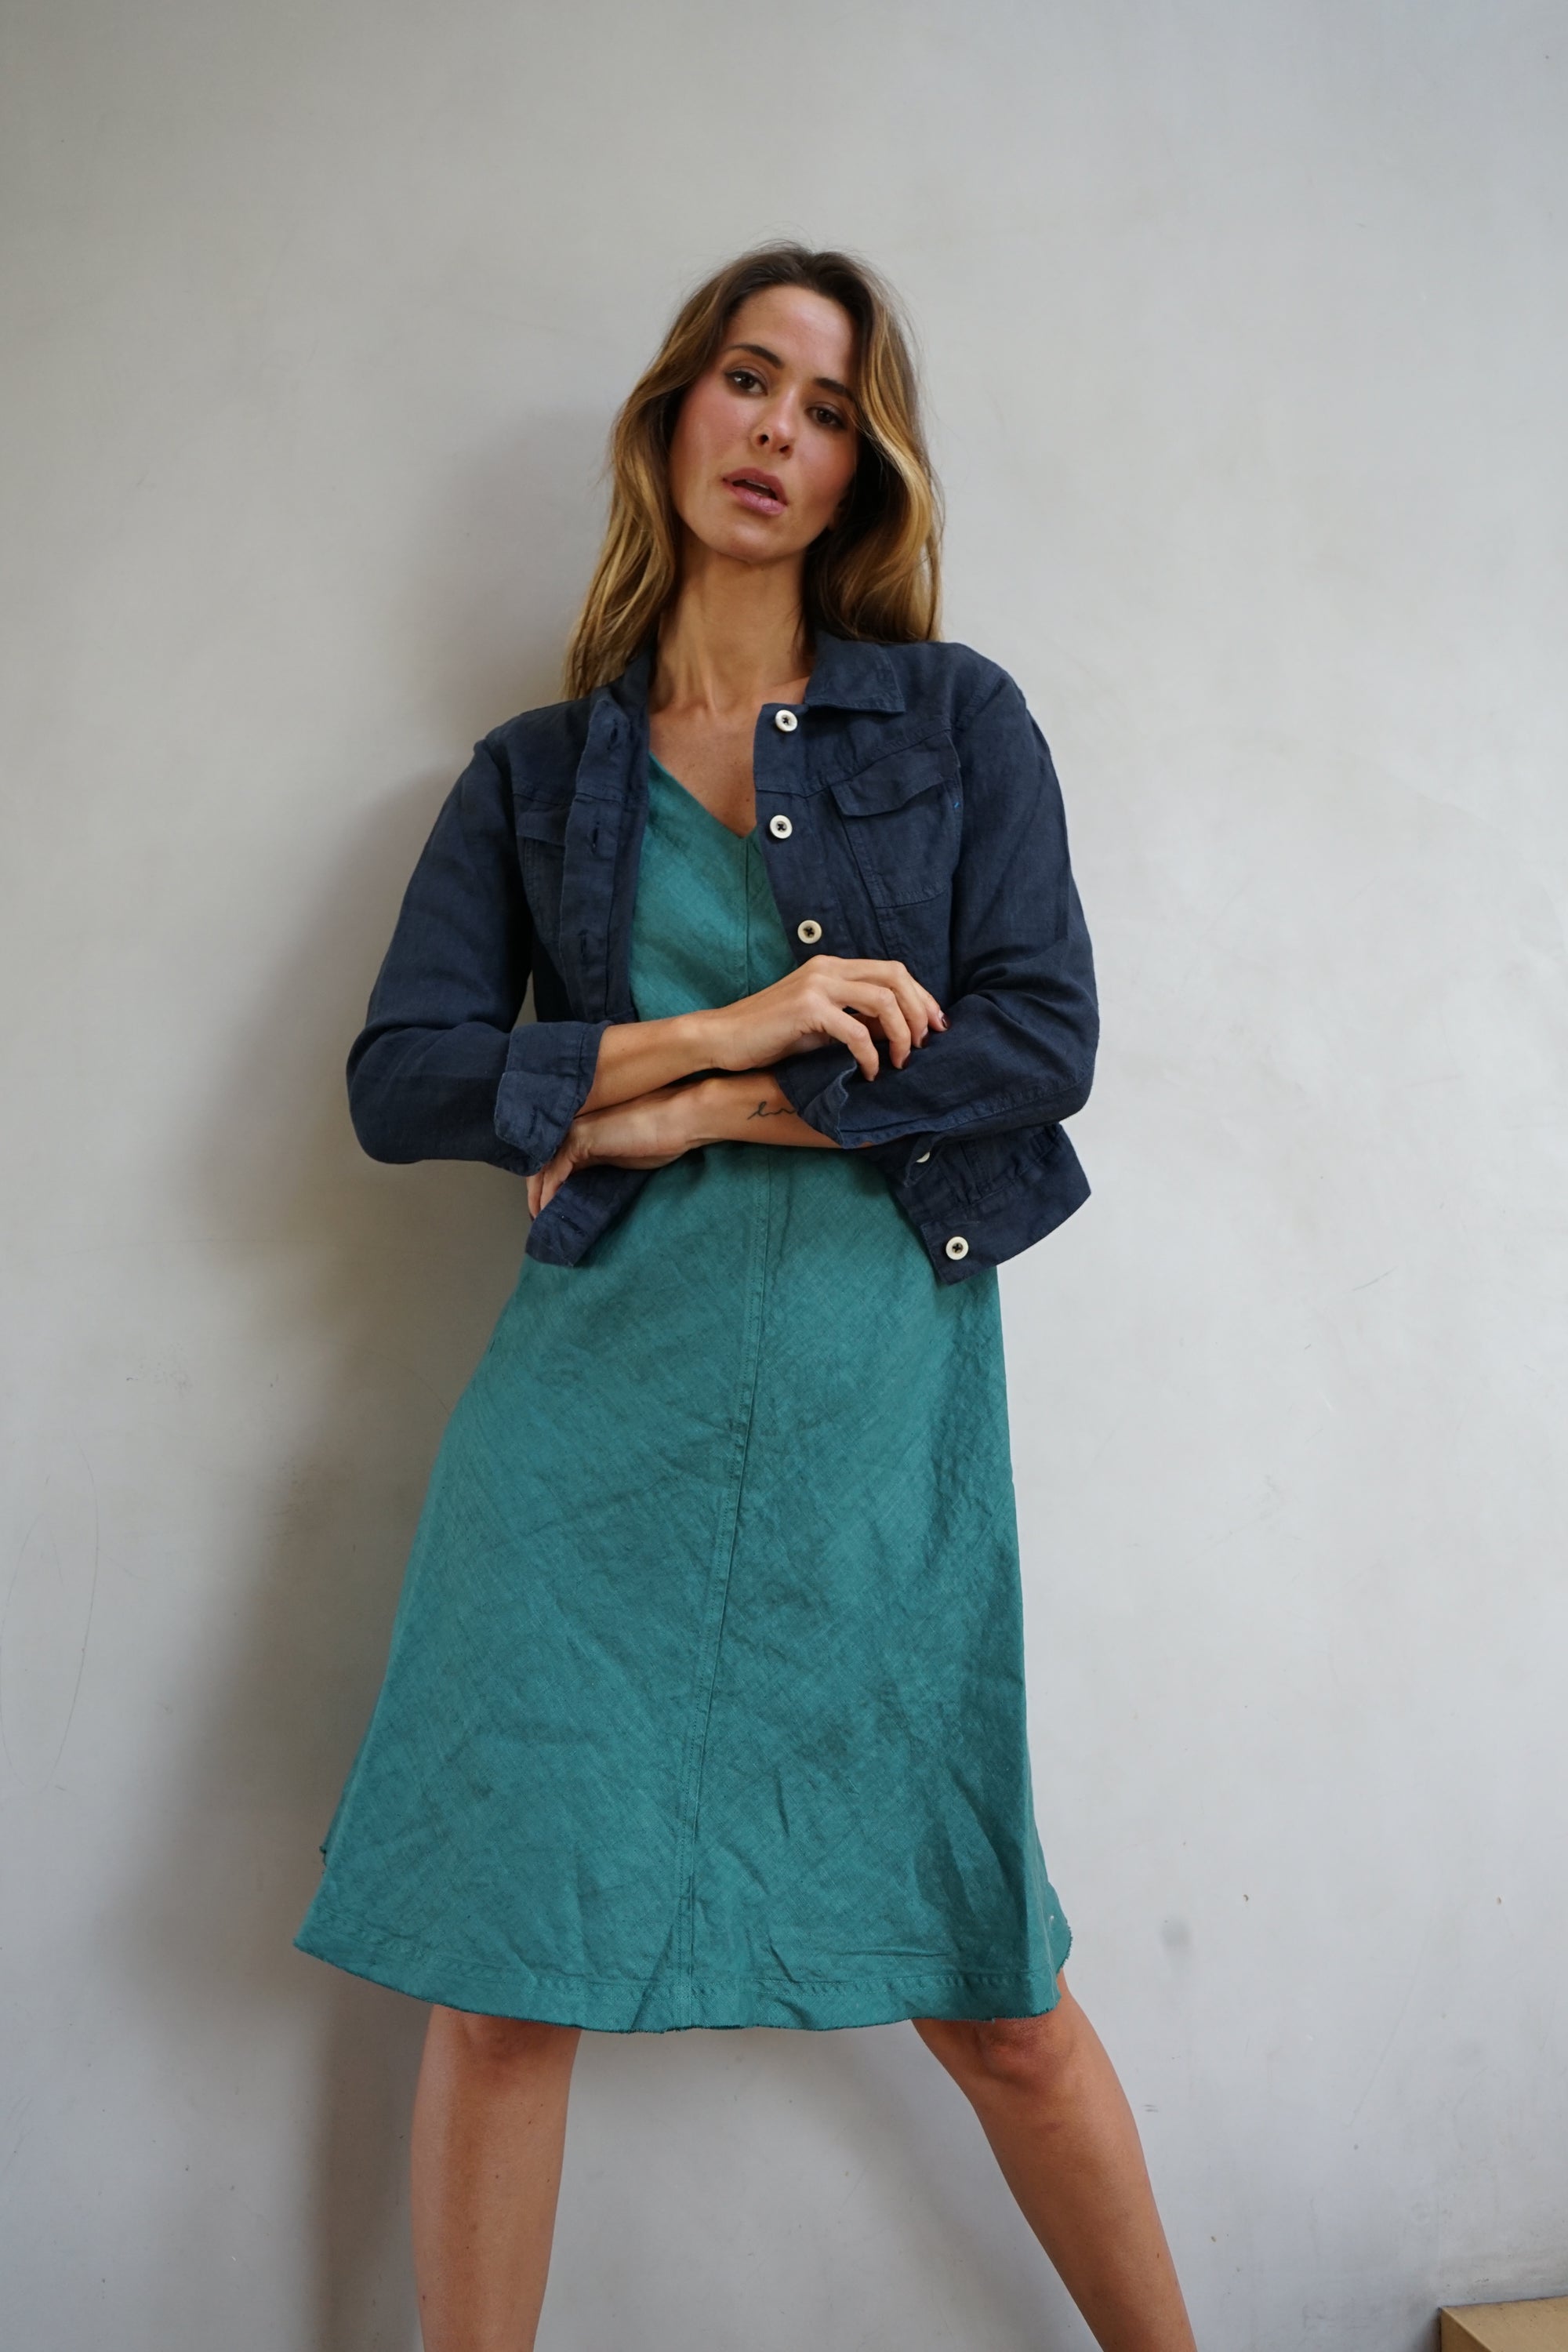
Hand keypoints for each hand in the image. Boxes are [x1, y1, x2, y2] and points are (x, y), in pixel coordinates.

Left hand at [528, 1082, 706, 1216]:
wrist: (677, 1120)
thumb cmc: (660, 1138)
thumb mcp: (622, 1158)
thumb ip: (599, 1166)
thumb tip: (584, 1188)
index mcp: (582, 1131)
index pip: (552, 1160)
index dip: (546, 1185)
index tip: (548, 1209)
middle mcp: (572, 1127)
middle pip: (541, 1164)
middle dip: (536, 1193)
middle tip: (539, 1220)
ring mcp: (573, 1131)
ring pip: (542, 1169)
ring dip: (538, 1198)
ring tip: (543, 1221)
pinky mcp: (580, 1140)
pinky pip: (555, 1172)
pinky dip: (549, 1194)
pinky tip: (549, 1210)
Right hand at [704, 955, 944, 1082]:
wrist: (721, 1038)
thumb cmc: (769, 1036)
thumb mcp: (821, 1025)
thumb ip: (856, 1020)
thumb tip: (897, 1033)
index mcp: (832, 967)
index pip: (893, 970)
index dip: (921, 996)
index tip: (935, 1027)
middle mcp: (828, 968)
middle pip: (896, 977)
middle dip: (919, 1012)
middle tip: (925, 1045)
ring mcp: (817, 986)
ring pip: (883, 1000)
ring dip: (901, 1034)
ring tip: (900, 1061)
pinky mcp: (806, 1009)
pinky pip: (856, 1030)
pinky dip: (870, 1054)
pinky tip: (869, 1073)